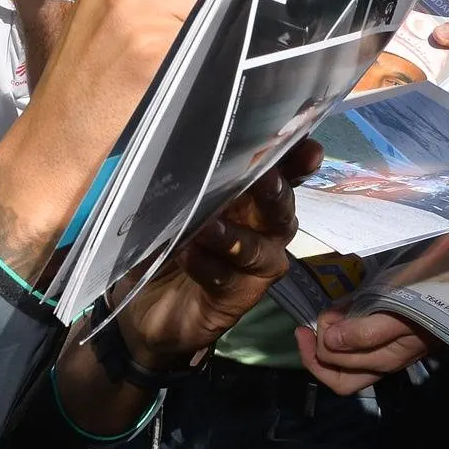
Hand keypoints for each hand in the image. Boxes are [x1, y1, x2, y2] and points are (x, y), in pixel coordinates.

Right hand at [0, 0, 228, 272]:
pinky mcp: (155, 52)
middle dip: (234, 0)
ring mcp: (141, 15)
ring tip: (208, 66)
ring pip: (227, 3)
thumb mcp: (108, 26)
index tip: (233, 4)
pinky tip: (206, 84)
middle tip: (223, 40)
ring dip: (231, 32)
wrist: (46, 156)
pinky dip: (225, 60)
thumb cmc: (79, 100)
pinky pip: (219, 40)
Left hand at [115, 139, 322, 363]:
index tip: (306, 145)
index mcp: (248, 201)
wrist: (142, 310)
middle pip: (280, 210)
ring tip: (208, 225)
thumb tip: (160, 137)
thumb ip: (173, 178)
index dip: (295, 160)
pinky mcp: (236, 300)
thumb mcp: (161, 208)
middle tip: (265, 176)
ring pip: (259, 250)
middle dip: (276, 192)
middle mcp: (260, 232)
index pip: (279, 175)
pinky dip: (207, 265)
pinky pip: (227, 280)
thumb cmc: (160, 247)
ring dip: (235, 236)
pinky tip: (187, 253)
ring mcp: (253, 269)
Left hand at [296, 310, 432, 394]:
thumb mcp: (399, 315)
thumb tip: (329, 343)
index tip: (308, 327)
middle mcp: (382, 361)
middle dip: (317, 348)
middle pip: (338, 373)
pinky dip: (343, 329)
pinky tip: (344, 310)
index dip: (316, 356)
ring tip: (329, 314)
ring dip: (328, 339)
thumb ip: (366, 332)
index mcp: (384, 361)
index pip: (337, 376)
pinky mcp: (388, 332)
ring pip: (345, 360)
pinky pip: (357, 342)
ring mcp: (386, 348)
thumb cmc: (431, 300)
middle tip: (315, 319)